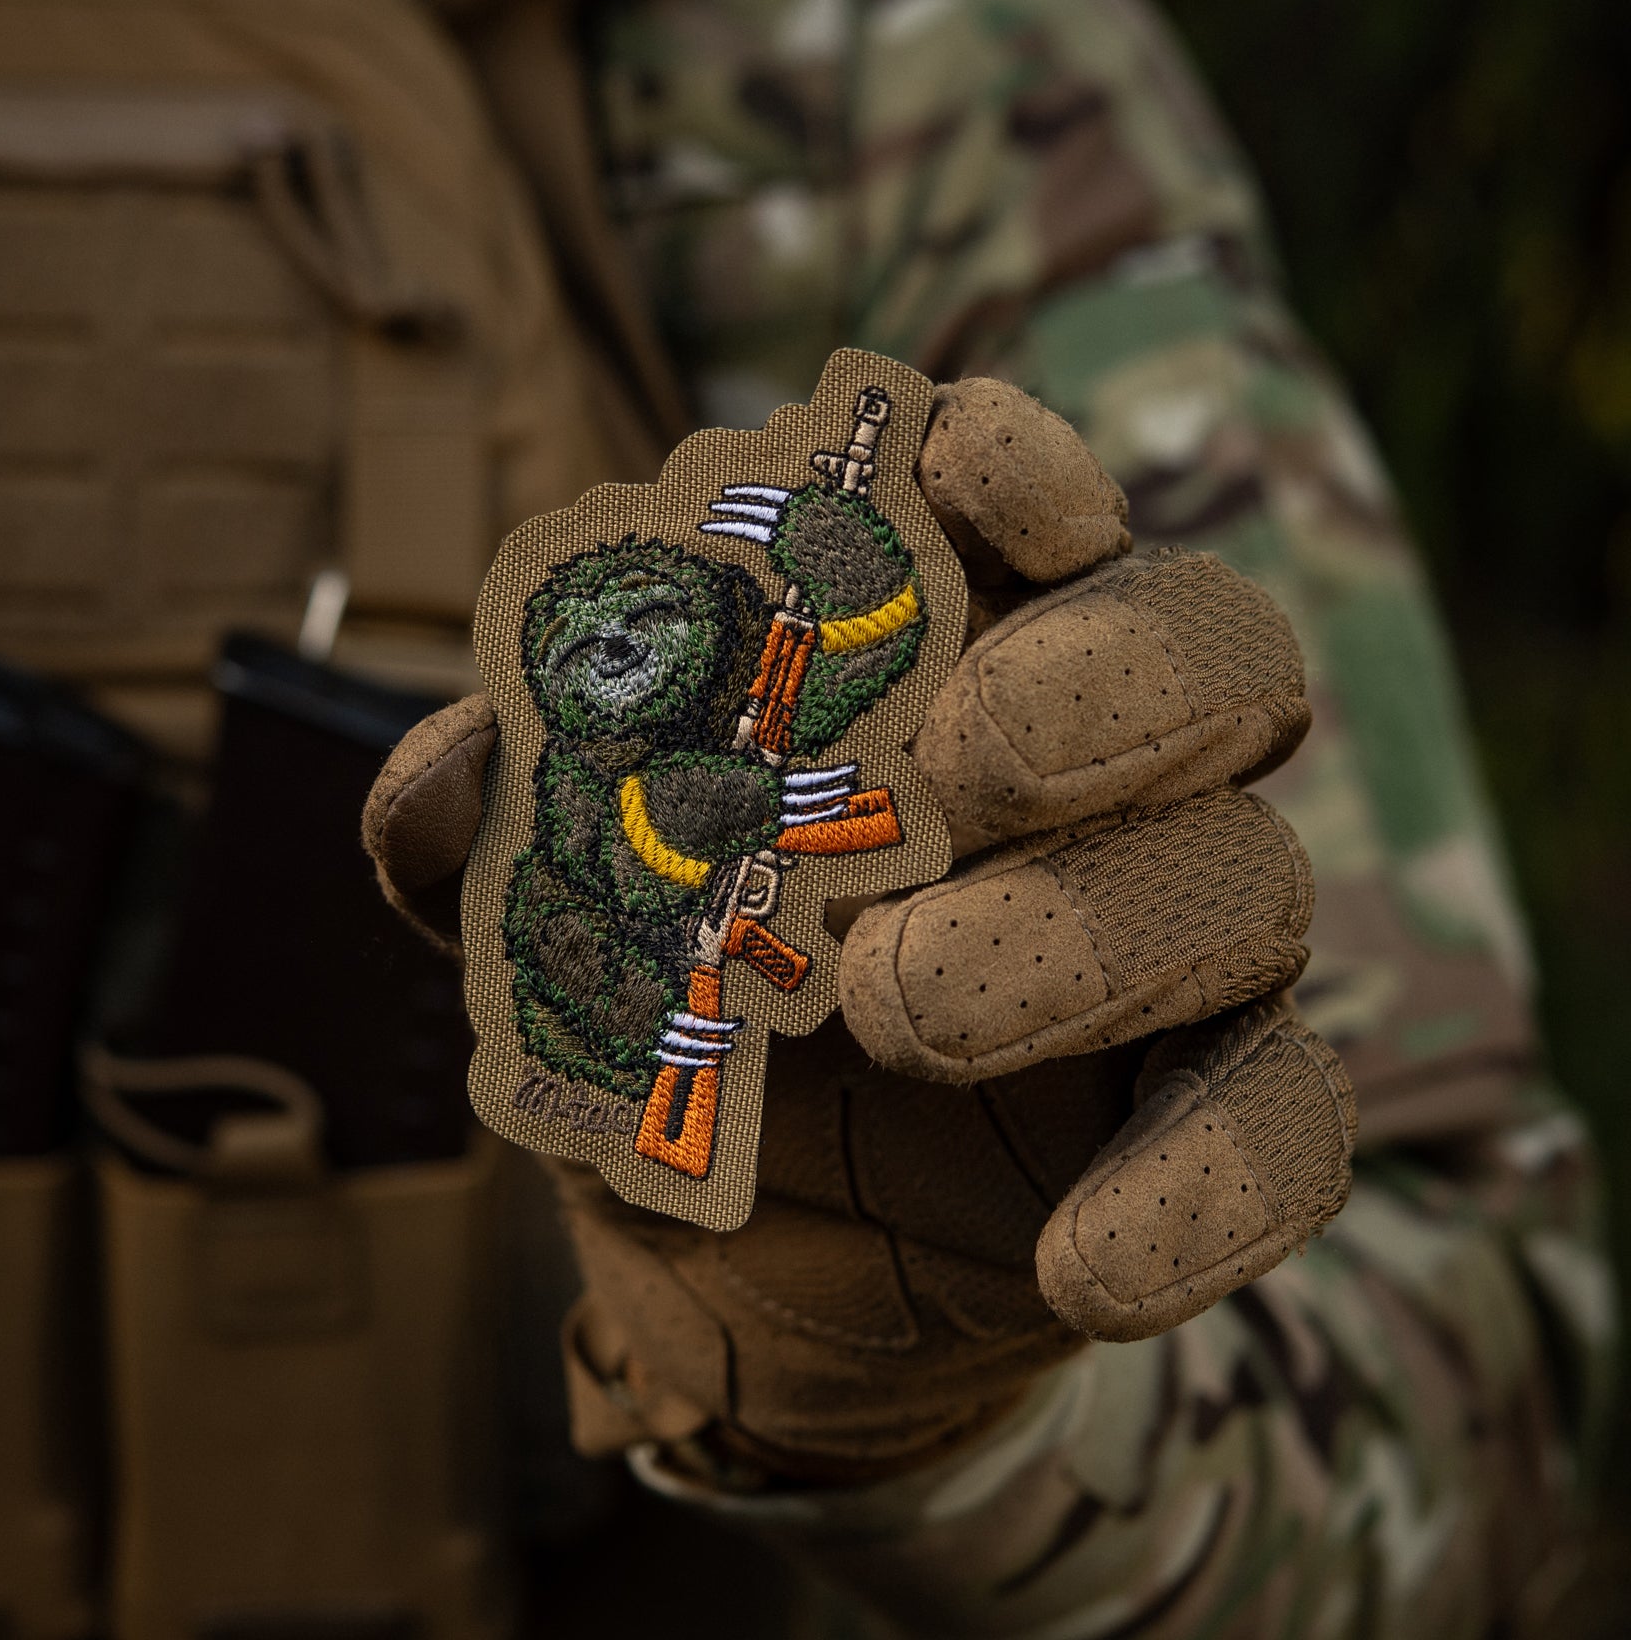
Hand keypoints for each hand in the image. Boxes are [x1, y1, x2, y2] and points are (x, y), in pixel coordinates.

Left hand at [363, 379, 1353, 1480]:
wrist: (734, 1252)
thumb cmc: (666, 1012)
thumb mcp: (557, 913)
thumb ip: (496, 831)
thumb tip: (448, 779)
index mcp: (947, 661)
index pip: (1025, 511)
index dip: (1018, 468)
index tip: (965, 471)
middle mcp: (1095, 773)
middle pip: (1219, 649)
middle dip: (1109, 676)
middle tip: (964, 761)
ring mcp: (1170, 940)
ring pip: (1247, 880)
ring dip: (1086, 938)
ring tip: (897, 1011)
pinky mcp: (1202, 1114)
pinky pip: (1287, 1127)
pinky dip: (1202, 1194)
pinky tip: (1079, 1267)